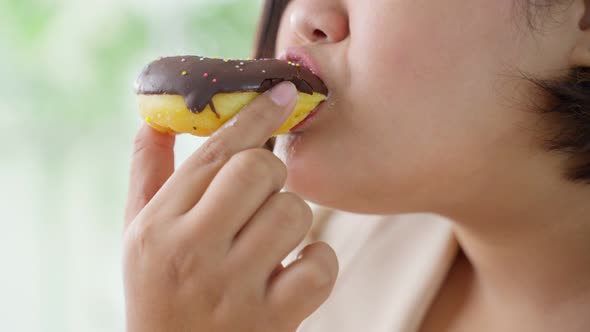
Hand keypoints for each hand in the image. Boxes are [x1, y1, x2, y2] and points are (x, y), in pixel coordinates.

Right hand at [123, 82, 338, 331]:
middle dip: (271, 173)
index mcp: (158, 225)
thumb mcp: (138, 234)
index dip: (255, 115)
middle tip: (263, 193)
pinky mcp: (272, 320)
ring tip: (272, 239)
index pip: (214, 153)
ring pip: (293, 212)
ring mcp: (234, 289)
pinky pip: (320, 264)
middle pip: (258, 170)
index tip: (283, 93)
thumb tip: (154, 121)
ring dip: (292, 218)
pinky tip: (293, 271)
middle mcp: (193, 252)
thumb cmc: (159, 289)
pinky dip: (317, 261)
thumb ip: (146, 175)